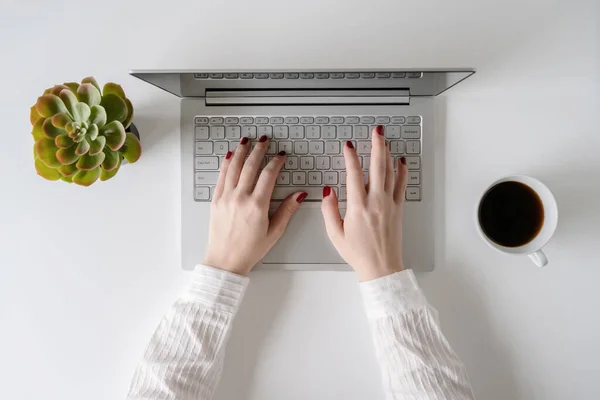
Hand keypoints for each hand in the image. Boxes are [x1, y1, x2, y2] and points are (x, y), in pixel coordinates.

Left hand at [203, 136, 306, 275]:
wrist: (225, 261)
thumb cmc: (250, 250)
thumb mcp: (274, 232)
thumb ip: (287, 211)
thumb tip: (299, 195)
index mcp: (257, 206)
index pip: (268, 175)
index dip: (276, 162)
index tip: (281, 156)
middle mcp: (240, 198)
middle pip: (251, 166)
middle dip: (259, 150)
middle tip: (265, 140)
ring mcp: (226, 198)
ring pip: (234, 167)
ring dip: (241, 151)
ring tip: (247, 141)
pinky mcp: (216, 201)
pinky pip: (221, 177)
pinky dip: (226, 164)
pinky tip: (231, 156)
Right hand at [321, 126, 407, 281]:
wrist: (381, 267)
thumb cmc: (358, 254)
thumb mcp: (335, 234)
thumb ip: (329, 210)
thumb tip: (328, 191)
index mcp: (358, 207)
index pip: (354, 174)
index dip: (351, 156)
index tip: (348, 145)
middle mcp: (376, 201)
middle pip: (377, 166)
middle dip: (377, 145)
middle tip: (376, 131)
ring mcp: (390, 204)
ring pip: (390, 172)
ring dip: (388, 153)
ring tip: (385, 140)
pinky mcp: (399, 209)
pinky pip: (402, 185)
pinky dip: (402, 171)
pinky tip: (401, 161)